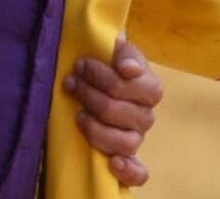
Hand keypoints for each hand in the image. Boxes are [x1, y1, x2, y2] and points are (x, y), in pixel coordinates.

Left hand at [63, 38, 162, 187]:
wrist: (98, 77)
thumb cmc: (106, 61)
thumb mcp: (113, 47)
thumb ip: (123, 52)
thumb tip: (128, 69)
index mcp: (149, 87)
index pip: (127, 85)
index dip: (100, 75)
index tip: (79, 64)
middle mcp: (146, 115)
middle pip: (117, 111)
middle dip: (89, 94)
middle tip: (70, 82)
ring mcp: (137, 137)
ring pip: (125, 142)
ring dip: (96, 128)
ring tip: (79, 115)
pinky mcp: (128, 157)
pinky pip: (138, 172)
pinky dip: (128, 171)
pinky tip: (112, 163)